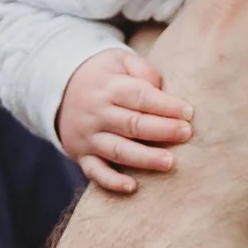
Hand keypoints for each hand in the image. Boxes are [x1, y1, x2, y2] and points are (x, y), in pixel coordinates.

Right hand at [58, 47, 192, 195]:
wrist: (59, 91)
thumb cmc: (104, 77)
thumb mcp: (118, 60)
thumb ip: (141, 69)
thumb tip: (161, 89)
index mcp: (108, 87)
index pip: (140, 96)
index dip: (165, 105)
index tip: (188, 112)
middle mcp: (97, 113)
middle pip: (132, 124)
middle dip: (161, 130)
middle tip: (186, 133)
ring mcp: (88, 137)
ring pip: (117, 150)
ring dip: (144, 158)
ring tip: (169, 162)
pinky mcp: (82, 156)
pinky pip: (95, 172)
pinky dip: (111, 181)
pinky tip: (132, 187)